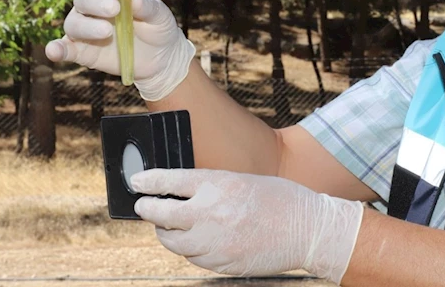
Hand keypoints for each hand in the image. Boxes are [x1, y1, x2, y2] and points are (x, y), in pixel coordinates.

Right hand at [45, 0, 195, 100]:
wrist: (162, 57)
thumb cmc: (158, 27)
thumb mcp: (159, 14)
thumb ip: (146, 5)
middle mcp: (92, 6)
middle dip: (96, 2)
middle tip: (114, 9)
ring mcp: (85, 29)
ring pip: (73, 22)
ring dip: (86, 26)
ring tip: (107, 31)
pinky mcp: (82, 51)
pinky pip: (65, 48)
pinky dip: (57, 49)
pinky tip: (54, 51)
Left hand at [130, 169, 363, 283]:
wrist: (308, 229)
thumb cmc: (280, 199)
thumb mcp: (244, 181)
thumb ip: (212, 187)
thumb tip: (179, 194)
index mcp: (219, 185)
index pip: (170, 181)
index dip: (148, 182)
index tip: (136, 183)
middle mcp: (212, 213)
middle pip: (162, 214)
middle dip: (148, 209)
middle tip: (144, 206)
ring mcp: (215, 242)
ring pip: (173, 242)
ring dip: (168, 232)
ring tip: (171, 225)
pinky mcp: (221, 263)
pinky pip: (193, 258)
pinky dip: (191, 248)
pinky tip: (199, 240)